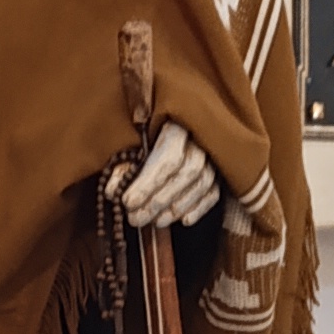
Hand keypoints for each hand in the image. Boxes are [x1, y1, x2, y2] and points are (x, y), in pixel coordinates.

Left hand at [107, 118, 221, 233]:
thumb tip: (112, 190)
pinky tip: (183, 221)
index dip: (147, 184)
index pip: (168, 157)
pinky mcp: (221, 168)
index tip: (127, 202)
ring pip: (202, 184)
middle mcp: (200, 136)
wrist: (171, 111)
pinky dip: (199, 208)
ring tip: (154, 222)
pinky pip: (214, 192)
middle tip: (136, 218)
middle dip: (159, 200)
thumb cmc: (145, 127)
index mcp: (178, 122)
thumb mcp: (131, 135)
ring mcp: (214, 152)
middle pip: (187, 173)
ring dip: (177, 207)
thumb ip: (123, 161)